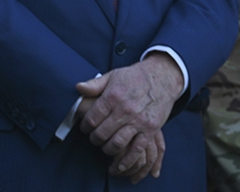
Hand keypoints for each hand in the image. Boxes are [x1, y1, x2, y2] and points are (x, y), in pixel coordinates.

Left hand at [74, 53, 184, 179]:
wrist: (162, 78)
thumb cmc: (135, 77)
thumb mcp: (112, 75)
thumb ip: (94, 84)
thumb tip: (78, 88)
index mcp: (113, 96)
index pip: (92, 118)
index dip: (85, 126)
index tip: (84, 128)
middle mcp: (125, 110)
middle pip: (102, 133)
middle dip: (94, 139)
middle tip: (94, 139)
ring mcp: (138, 121)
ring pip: (117, 143)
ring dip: (107, 149)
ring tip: (105, 147)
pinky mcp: (150, 130)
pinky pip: (137, 150)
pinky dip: (127, 160)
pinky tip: (120, 165)